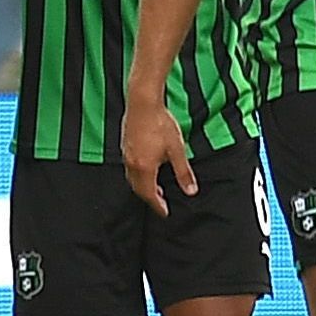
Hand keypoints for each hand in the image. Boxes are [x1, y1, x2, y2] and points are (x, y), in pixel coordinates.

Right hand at [122, 99, 195, 216]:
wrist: (143, 103)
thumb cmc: (160, 123)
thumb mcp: (177, 150)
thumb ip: (183, 172)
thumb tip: (191, 190)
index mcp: (145, 168)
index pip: (150, 194)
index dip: (158, 205)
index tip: (164, 212)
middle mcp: (132, 163)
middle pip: (138, 189)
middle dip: (149, 197)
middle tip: (161, 202)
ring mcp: (126, 153)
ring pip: (132, 178)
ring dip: (143, 186)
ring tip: (155, 187)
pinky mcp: (125, 144)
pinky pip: (129, 167)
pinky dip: (138, 174)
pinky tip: (147, 167)